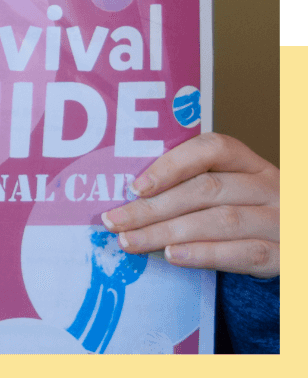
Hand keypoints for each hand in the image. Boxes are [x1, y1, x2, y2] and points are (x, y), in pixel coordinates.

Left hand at [101, 133, 278, 278]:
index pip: (213, 148)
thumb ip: (191, 189)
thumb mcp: (229, 195)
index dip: (172, 164)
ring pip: (221, 221)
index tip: (135, 186)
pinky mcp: (285, 255)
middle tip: (114, 221)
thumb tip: (128, 198)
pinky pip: (244, 253)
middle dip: (153, 207)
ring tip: (132, 241)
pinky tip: (173, 256)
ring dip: (168, 232)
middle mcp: (270, 187)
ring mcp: (281, 221)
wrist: (292, 252)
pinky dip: (205, 254)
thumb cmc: (247, 219)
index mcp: (251, 164)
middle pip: (207, 189)